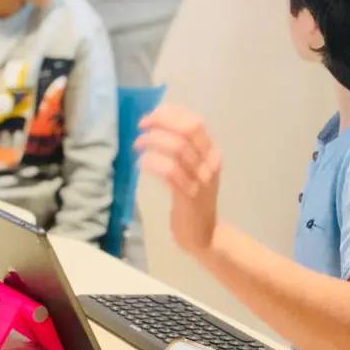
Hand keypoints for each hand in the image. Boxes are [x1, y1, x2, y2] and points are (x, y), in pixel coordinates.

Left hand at [135, 105, 222, 257]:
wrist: (204, 235)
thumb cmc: (193, 200)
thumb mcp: (194, 171)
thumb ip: (183, 151)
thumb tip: (158, 126)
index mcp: (212, 153)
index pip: (195, 123)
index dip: (171, 114)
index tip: (151, 115)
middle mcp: (210, 163)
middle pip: (188, 131)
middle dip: (161, 122)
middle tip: (142, 126)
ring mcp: (201, 179)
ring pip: (178, 149)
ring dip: (153, 142)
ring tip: (138, 145)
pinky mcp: (189, 196)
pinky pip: (170, 172)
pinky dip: (153, 163)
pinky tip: (141, 164)